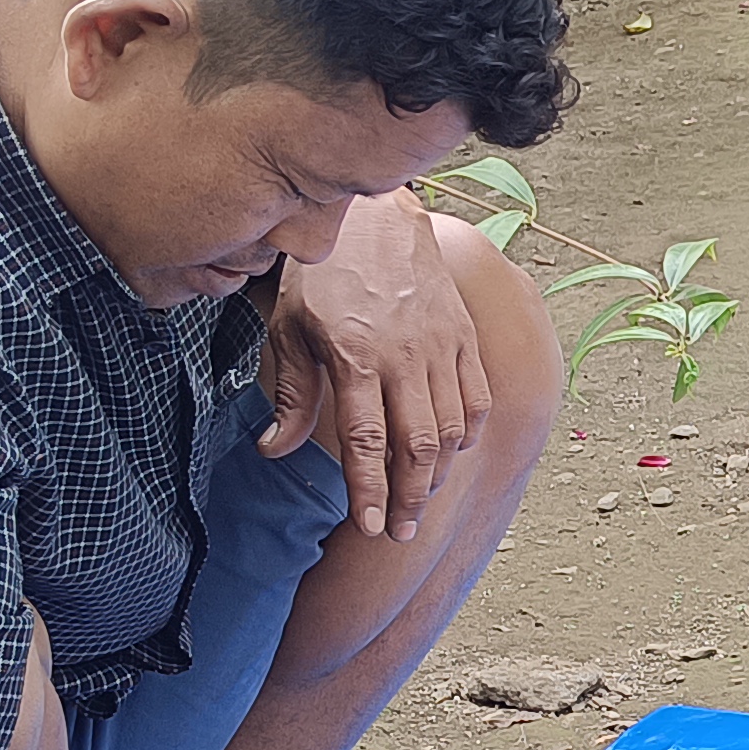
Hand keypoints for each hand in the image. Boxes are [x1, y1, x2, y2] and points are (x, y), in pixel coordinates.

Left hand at [265, 189, 489, 543]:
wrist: (375, 218)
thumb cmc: (324, 276)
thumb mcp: (290, 330)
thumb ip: (292, 395)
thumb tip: (272, 450)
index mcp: (354, 356)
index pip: (365, 441)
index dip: (369, 490)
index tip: (372, 528)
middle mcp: (402, 356)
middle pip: (415, 446)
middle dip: (409, 497)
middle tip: (401, 531)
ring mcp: (439, 346)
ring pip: (449, 429)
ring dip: (437, 474)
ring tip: (421, 500)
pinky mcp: (462, 336)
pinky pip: (475, 399)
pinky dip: (467, 434)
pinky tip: (453, 453)